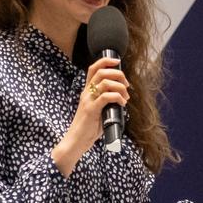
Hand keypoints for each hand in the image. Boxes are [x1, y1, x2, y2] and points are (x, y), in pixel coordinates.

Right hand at [55, 56, 128, 172]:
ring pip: (105, 83)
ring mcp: (88, 100)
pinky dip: (118, 97)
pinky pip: (106, 97)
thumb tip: (121, 99)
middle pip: (101, 72)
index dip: (105, 61)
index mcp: (87, 91)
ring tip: (125, 97)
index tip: (117, 61)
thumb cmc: (88, 128)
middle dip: (118, 74)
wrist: (76, 141)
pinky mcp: (91, 109)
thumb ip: (106, 103)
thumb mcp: (98, 111)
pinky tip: (122, 103)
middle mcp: (86, 93)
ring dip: (120, 87)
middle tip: (126, 84)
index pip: (93, 68)